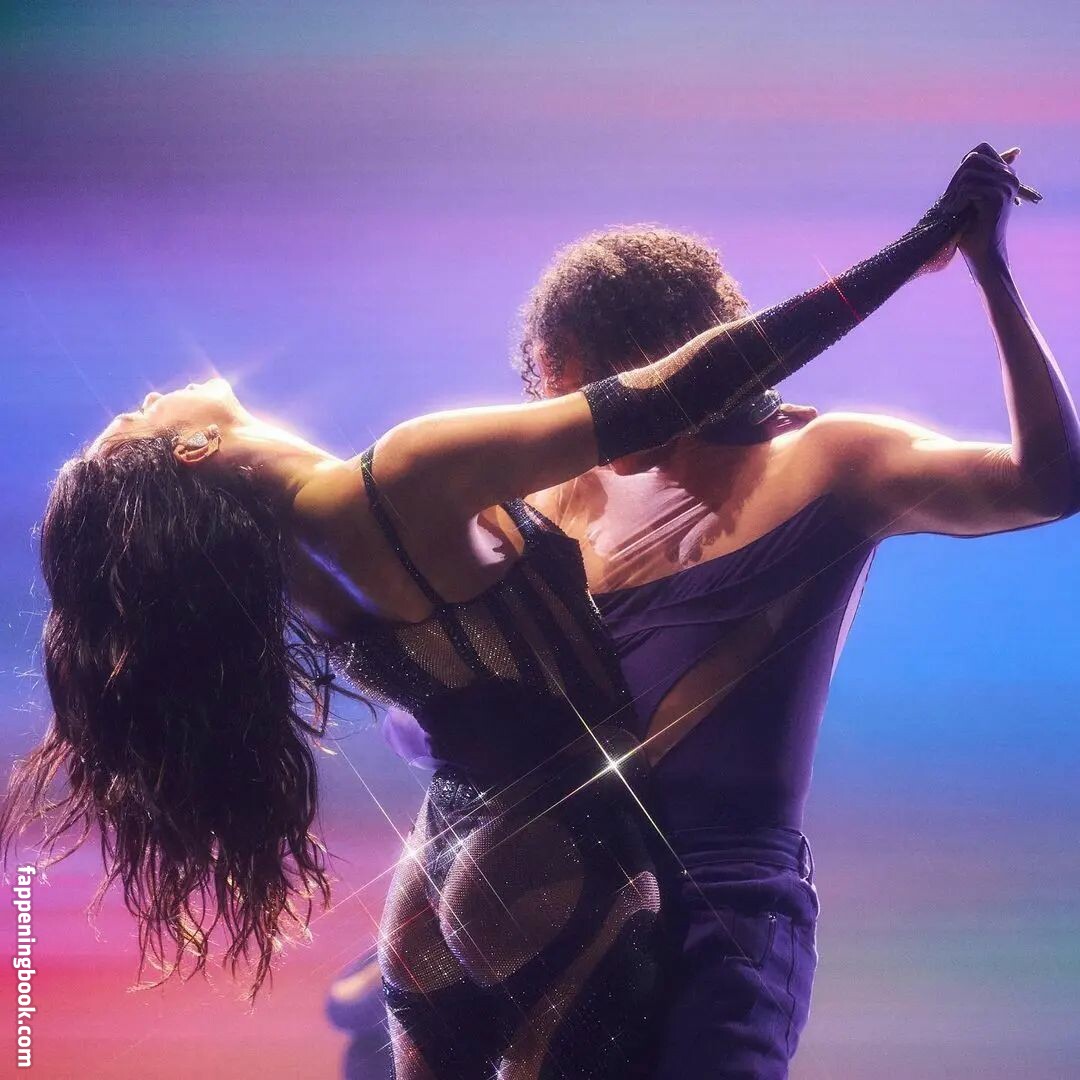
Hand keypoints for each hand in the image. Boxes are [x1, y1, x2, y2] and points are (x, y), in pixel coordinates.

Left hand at [941, 142, 1021, 267]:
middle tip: (953, 201)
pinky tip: (957, 213)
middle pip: (972, 158)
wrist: (982, 252)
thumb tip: (970, 156)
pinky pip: (968, 188)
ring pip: (968, 173)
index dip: (964, 164)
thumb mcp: (970, 197)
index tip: (959, 187)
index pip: (981, 149)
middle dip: (957, 179)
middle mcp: (1009, 177)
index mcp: (1006, 174)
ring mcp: (1006, 186)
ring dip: (955, 192)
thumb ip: (972, 176)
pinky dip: (957, 201)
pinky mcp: (998, 197)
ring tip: (955, 210)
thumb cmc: (971, 227)